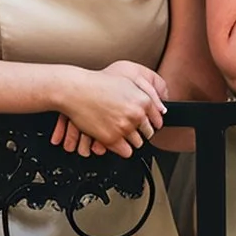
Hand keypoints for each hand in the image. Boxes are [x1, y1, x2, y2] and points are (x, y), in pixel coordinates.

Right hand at [52, 62, 167, 157]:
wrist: (76, 90)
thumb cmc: (98, 84)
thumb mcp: (128, 83)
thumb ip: (146, 95)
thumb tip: (159, 108)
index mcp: (143, 101)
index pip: (157, 121)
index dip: (152, 123)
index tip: (146, 125)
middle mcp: (136, 115)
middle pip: (148, 133)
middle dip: (140, 132)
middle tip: (129, 127)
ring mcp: (124, 128)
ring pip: (138, 143)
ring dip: (130, 140)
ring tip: (119, 132)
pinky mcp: (112, 139)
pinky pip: (126, 152)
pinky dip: (122, 149)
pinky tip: (115, 140)